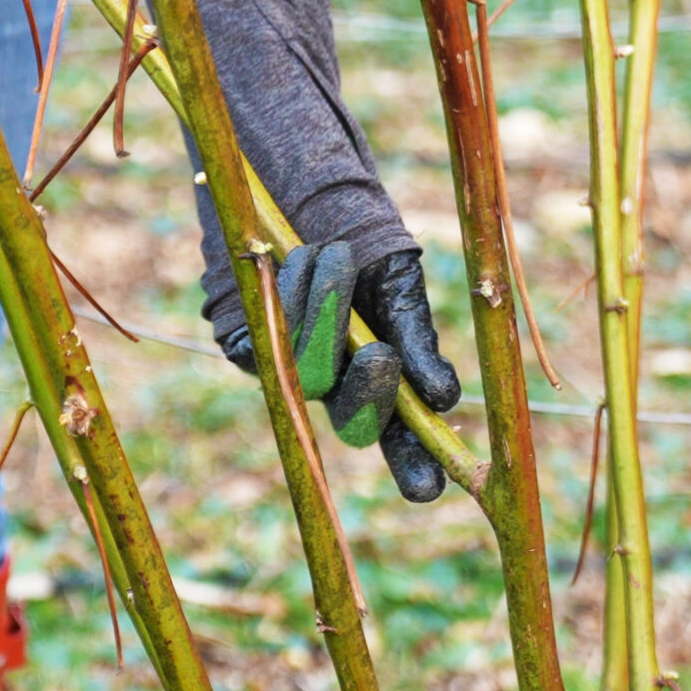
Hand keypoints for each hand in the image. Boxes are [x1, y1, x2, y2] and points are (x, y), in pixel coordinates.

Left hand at [206, 243, 462, 502]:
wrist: (307, 199)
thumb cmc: (368, 251)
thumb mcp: (399, 291)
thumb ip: (416, 341)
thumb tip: (443, 399)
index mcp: (381, 382)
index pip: (400, 439)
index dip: (413, 468)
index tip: (427, 490)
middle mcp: (334, 386)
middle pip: (350, 421)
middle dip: (367, 392)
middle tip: (380, 353)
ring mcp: (290, 371)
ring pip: (309, 373)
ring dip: (326, 312)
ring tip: (335, 254)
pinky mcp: (248, 346)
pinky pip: (271, 341)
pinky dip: (291, 297)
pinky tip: (302, 259)